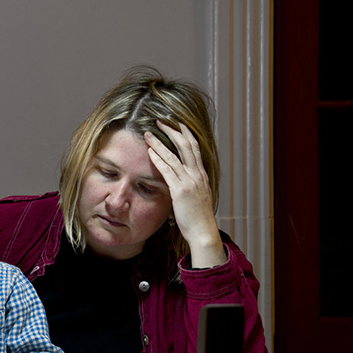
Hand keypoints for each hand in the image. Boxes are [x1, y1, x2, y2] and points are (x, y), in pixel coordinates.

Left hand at [145, 121, 225, 267]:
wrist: (203, 232)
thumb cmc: (197, 219)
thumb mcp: (196, 198)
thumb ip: (190, 187)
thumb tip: (181, 184)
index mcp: (201, 175)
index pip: (194, 148)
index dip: (185, 134)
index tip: (176, 123)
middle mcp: (197, 175)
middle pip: (186, 145)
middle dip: (173, 131)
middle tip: (161, 120)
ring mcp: (190, 182)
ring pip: (174, 156)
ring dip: (160, 143)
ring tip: (149, 133)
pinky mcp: (181, 191)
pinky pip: (168, 171)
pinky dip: (159, 160)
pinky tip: (150, 152)